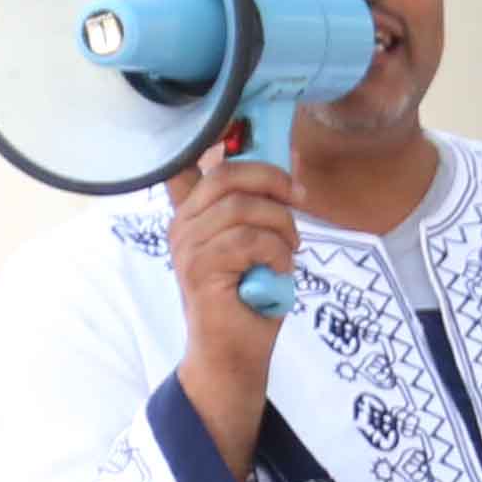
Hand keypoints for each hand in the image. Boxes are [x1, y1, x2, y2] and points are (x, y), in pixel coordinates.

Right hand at [160, 141, 298, 469]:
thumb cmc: (250, 299)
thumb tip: (285, 173)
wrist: (234, 355)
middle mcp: (182, 225)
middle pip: (227, 174)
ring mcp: (187, 248)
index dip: (216, 137)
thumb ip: (256, 210)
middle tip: (299, 201)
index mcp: (192, 214)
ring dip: (281, 227)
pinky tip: (277, 270)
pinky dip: (276, 253)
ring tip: (287, 252)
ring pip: (244, 208)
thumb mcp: (255, 245)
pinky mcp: (201, 270)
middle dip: (274, 182)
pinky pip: (248, 240)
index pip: (189, 160)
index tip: (243, 127)